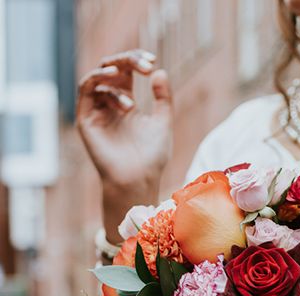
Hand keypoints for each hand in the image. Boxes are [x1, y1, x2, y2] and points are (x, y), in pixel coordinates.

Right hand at [76, 50, 172, 218]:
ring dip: (114, 73)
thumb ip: (163, 98)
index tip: (152, 61)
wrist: (137, 179)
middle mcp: (108, 103)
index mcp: (126, 101)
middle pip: (111, 68)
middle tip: (145, 65)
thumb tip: (160, 71)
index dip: (136, 61)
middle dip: (127, 61)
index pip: (126, 71)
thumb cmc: (152, 157)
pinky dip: (99, 79)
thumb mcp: (163, 122)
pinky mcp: (86, 117)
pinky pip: (86, 88)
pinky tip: (114, 80)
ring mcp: (96, 109)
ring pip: (97, 76)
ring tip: (129, 85)